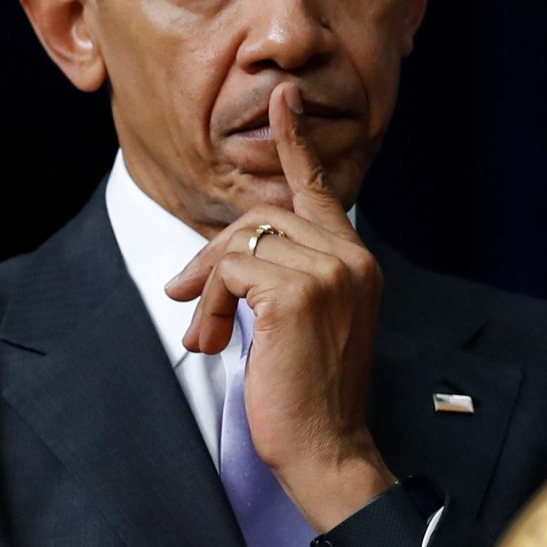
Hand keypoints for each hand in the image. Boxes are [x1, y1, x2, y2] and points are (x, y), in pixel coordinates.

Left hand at [165, 83, 394, 529]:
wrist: (327, 447)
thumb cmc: (311, 394)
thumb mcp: (305, 322)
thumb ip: (283, 276)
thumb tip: (224, 254)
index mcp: (358, 262)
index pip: (320, 191)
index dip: (295, 144)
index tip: (282, 99)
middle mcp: (351, 257)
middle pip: (261, 216)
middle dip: (213, 256)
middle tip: (189, 303)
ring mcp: (329, 272)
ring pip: (240, 241)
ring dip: (209, 287)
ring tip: (208, 332)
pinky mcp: (297, 293)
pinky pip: (230, 268)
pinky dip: (212, 301)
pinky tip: (217, 338)